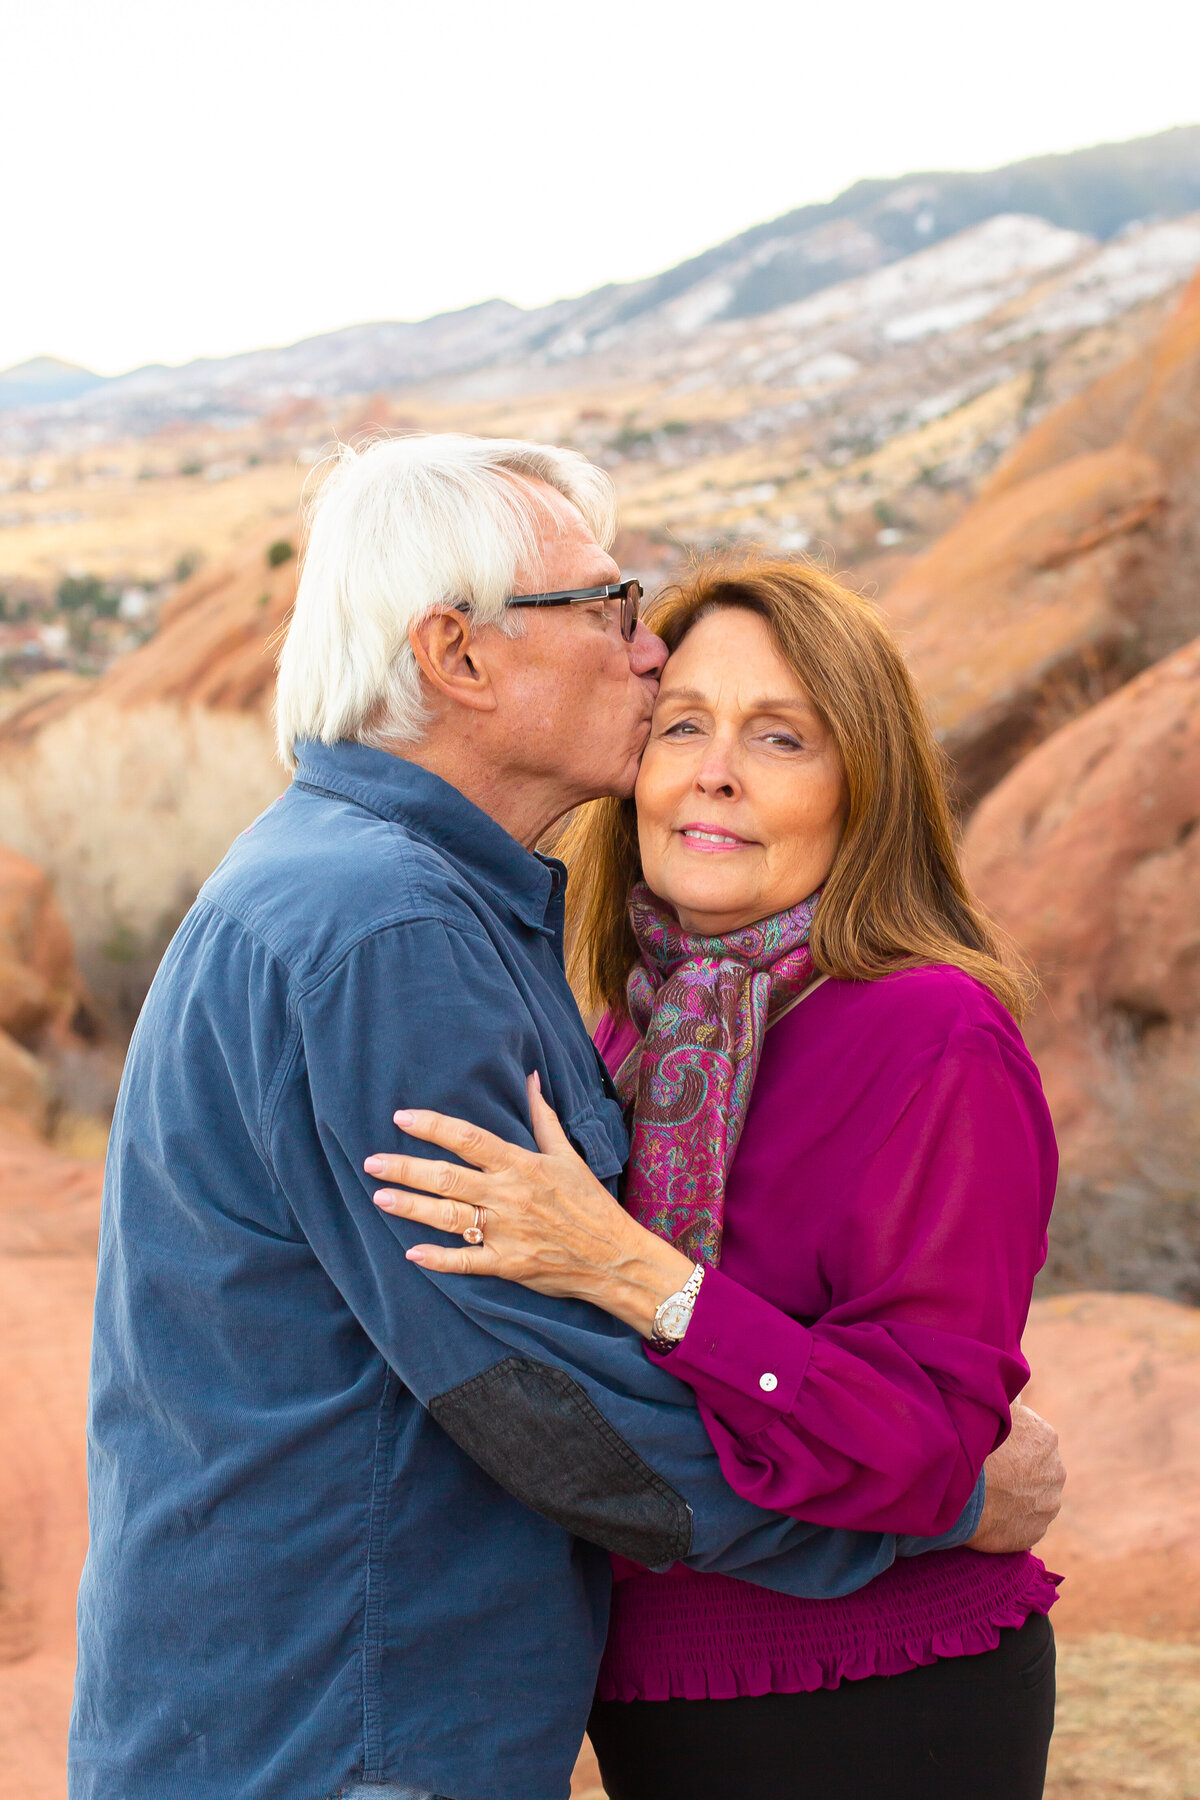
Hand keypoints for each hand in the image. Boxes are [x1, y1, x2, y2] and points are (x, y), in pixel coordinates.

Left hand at [364, 1075, 693, 1334]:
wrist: (615, 1255)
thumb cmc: (590, 1203)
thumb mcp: (567, 1154)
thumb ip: (543, 1117)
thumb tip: (531, 1078)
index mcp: (521, 1164)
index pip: (468, 1139)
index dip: (432, 1126)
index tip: (401, 1117)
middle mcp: (509, 1195)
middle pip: (447, 1177)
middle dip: (406, 1168)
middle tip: (371, 1162)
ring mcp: (507, 1232)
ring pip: (449, 1217)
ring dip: (412, 1207)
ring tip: (380, 1198)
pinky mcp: (508, 1265)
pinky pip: (467, 1262)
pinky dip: (439, 1259)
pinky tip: (412, 1253)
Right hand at [968, 1401, 1063, 1552]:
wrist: (966, 1494)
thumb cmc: (977, 1447)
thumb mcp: (995, 1407)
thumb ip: (1012, 1395)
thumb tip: (1017, 1384)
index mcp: (1047, 1437)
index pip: (1032, 1437)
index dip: (1011, 1442)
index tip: (992, 1448)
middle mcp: (1056, 1471)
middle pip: (1037, 1467)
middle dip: (1019, 1469)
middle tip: (990, 1471)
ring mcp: (1048, 1505)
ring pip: (1033, 1496)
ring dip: (1017, 1495)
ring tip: (989, 1494)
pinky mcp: (1037, 1532)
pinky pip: (1025, 1523)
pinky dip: (1012, 1519)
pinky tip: (992, 1512)